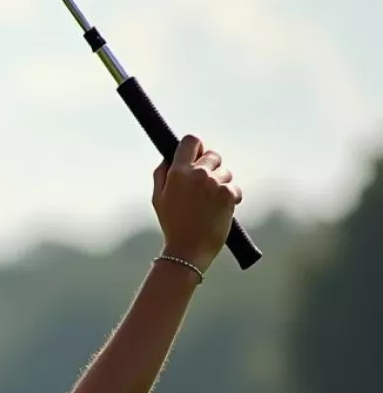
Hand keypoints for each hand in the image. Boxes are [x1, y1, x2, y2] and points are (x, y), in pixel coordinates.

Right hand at [152, 136, 243, 271]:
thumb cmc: (173, 226)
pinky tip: (219, 212)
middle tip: (203, 190)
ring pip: (225, 173)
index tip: (197, 157)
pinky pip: (234, 188)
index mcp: (177, 173)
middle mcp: (197, 174)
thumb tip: (168, 157)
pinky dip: (229, 199)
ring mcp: (214, 183)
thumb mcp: (158, 199)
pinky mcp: (228, 194)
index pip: (191, 141)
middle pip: (212, 155)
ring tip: (209, 206)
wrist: (188, 251)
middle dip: (210, 169)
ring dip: (220, 185)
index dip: (196, 147)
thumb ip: (162, 174)